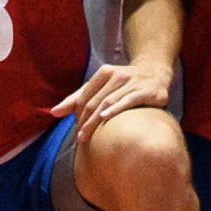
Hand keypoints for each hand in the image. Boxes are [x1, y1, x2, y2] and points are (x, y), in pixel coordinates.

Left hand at [56, 57, 170, 146]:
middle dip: (84, 121)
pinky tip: (105, 118)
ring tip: (86, 135)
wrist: (156, 73)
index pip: (85, 96)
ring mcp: (132, 82)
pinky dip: (115, 109)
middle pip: (94, 101)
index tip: (76, 131)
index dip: (77, 114)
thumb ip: (78, 98)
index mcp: (104, 72)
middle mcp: (117, 75)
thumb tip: (53, 112)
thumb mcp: (101, 86)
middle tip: (79, 138)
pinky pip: (127, 101)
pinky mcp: (145, 91)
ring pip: (108, 102)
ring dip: (94, 120)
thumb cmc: (124, 83)